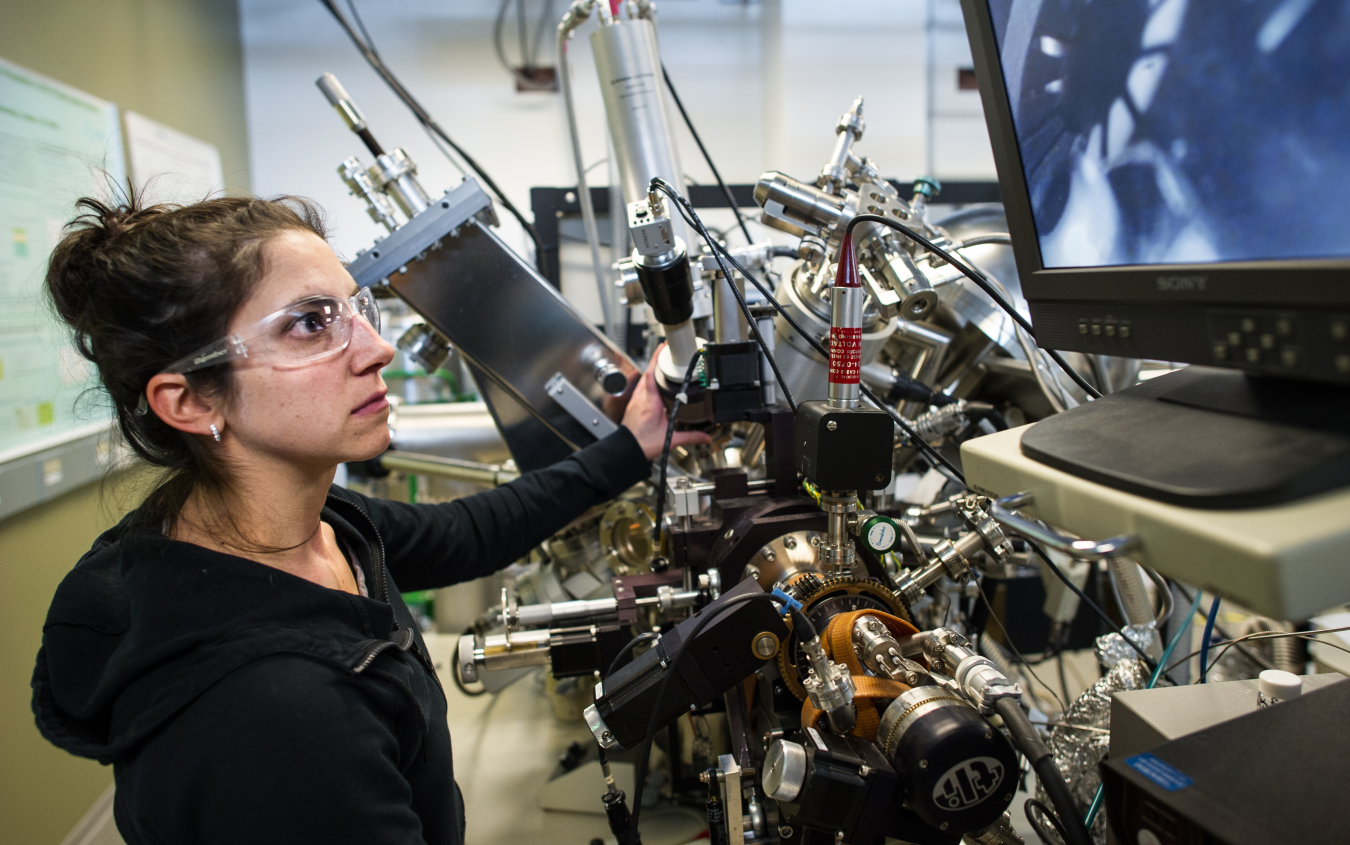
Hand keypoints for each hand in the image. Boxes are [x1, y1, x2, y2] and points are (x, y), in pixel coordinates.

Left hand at [622, 344, 711, 459]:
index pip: (651, 374)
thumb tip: (705, 437)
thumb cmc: (643, 444)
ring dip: (651, 370)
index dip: (656, 359)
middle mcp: (641, 399)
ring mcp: (635, 401)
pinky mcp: (633, 405)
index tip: (663, 348)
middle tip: (666, 351)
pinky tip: (653, 383)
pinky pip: (640, 387)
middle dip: (656, 360)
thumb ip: (690, 437)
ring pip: (643, 379)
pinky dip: (647, 381)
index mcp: (651, 404)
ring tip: (661, 364)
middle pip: (647, 372)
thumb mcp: (670, 440)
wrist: (627, 450)